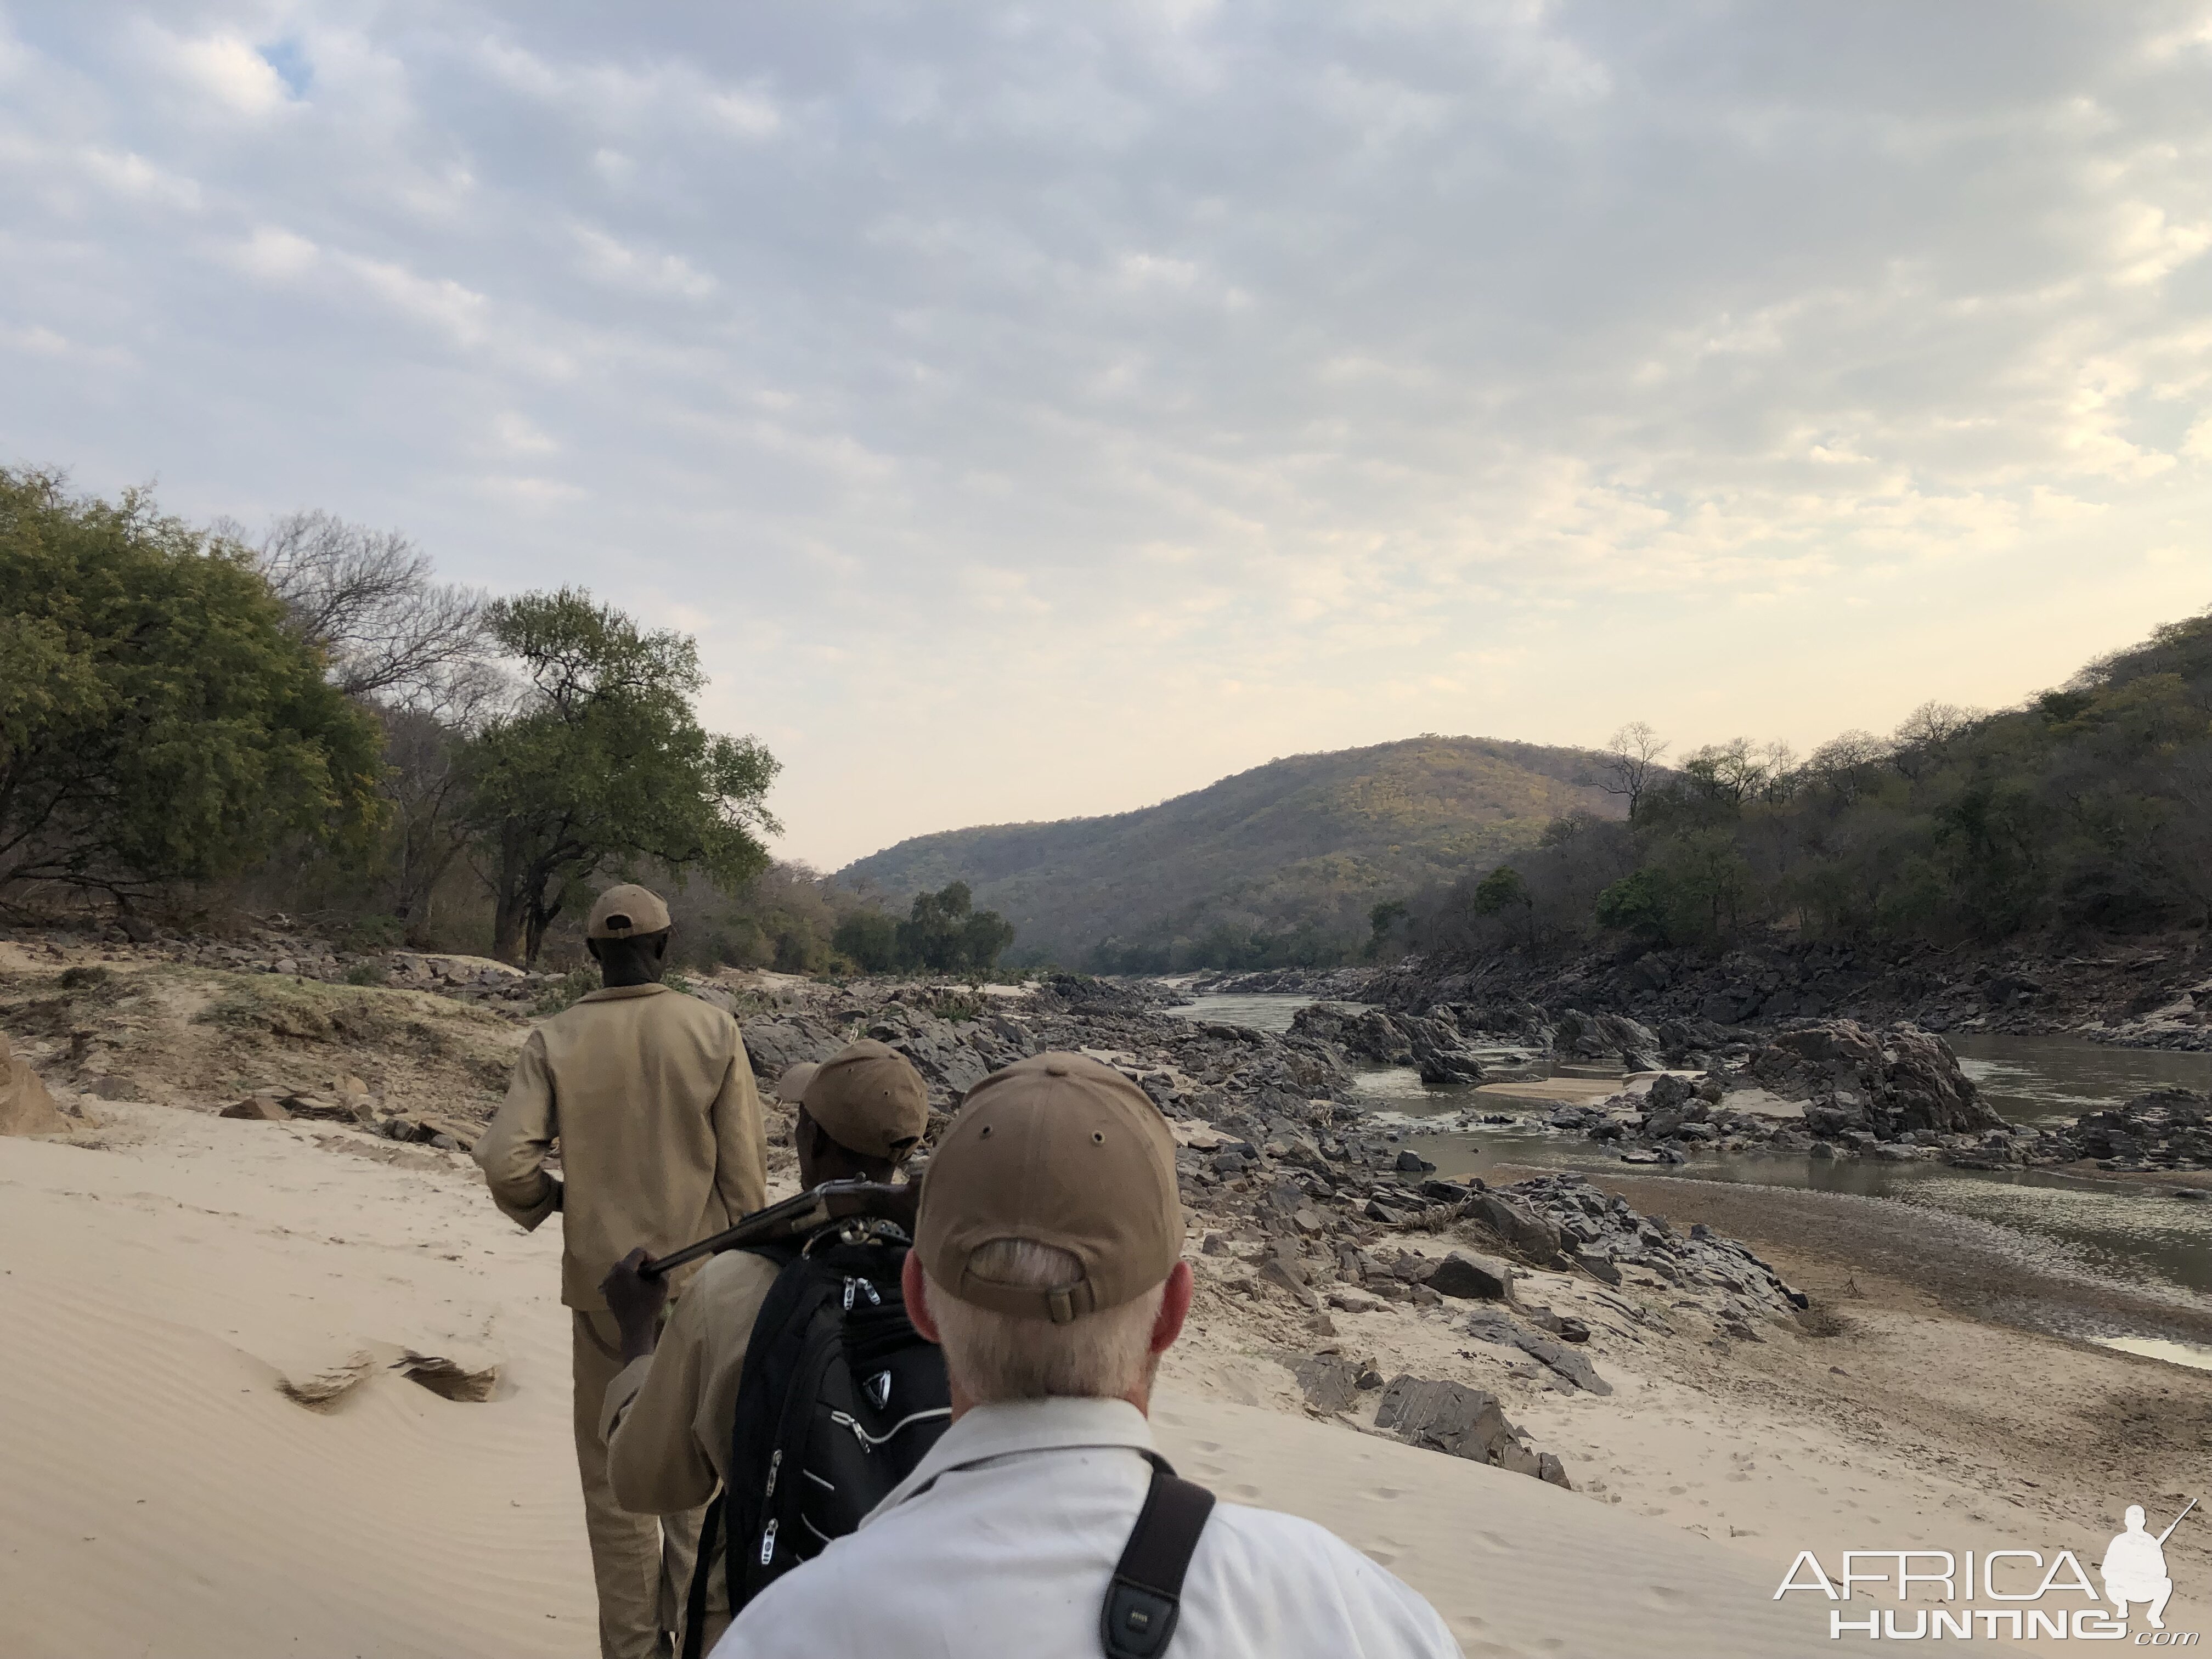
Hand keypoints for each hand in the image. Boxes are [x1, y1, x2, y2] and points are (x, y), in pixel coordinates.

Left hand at [601, 1247, 667, 1362]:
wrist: (635, 1329)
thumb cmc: (648, 1307)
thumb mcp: (661, 1288)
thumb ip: (663, 1273)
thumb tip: (661, 1270)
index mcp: (624, 1269)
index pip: (638, 1252)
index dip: (650, 1257)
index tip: (657, 1268)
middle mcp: (612, 1274)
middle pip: (628, 1260)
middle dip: (641, 1265)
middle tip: (651, 1275)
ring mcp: (607, 1285)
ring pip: (621, 1271)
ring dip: (633, 1273)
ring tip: (643, 1283)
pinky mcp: (607, 1294)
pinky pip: (617, 1281)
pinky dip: (625, 1282)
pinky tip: (635, 1292)